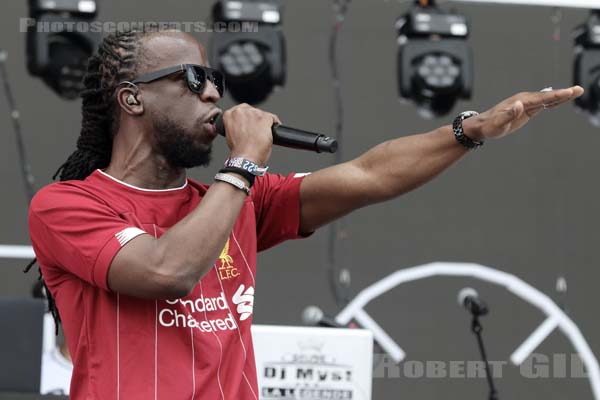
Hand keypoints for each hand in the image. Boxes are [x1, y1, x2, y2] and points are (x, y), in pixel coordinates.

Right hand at [222, 104, 280, 165]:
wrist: (245, 157)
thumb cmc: (239, 150)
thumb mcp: (231, 135)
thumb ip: (235, 127)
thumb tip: (243, 128)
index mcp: (230, 115)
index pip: (242, 111)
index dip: (248, 119)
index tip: (251, 125)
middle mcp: (241, 111)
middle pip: (253, 111)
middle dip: (256, 120)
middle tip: (258, 131)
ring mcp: (254, 114)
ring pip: (263, 114)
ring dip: (265, 123)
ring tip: (264, 134)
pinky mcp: (265, 118)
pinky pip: (273, 118)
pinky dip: (275, 124)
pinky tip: (273, 132)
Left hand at [463, 86, 583, 141]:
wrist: (482, 126)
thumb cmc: (490, 126)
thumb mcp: (498, 123)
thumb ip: (509, 114)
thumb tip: (519, 105)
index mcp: (520, 102)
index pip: (542, 98)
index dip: (556, 95)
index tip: (569, 92)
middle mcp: (524, 100)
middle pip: (547, 96)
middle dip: (563, 93)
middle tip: (579, 90)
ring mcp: (526, 103)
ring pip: (547, 99)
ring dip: (561, 96)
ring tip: (576, 92)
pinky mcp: (526, 109)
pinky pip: (542, 104)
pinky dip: (553, 101)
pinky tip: (561, 99)